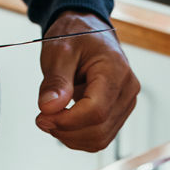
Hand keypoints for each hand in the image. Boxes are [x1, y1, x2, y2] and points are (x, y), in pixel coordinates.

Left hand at [35, 12, 139, 151]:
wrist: (88, 31)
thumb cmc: (77, 35)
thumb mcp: (59, 50)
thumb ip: (55, 80)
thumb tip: (49, 107)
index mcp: (116, 70)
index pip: (96, 111)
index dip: (67, 121)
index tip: (42, 116)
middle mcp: (127, 90)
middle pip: (99, 130)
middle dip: (65, 131)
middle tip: (42, 117)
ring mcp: (125, 104)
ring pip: (99, 139)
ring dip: (70, 137)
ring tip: (52, 118)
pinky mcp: (117, 114)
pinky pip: (99, 137)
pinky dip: (77, 136)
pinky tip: (63, 121)